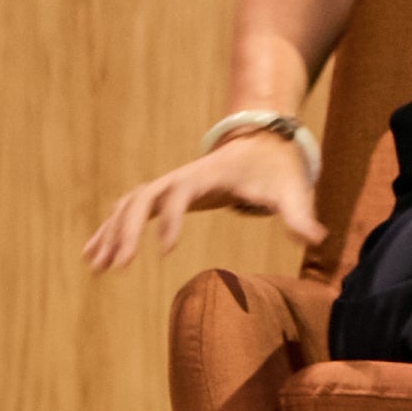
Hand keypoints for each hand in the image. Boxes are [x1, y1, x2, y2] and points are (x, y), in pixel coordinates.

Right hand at [85, 124, 321, 275]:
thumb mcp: (292, 191)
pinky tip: (94, 255)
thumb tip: (316, 239)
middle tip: (118, 266)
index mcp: (207, 175)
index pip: (180, 194)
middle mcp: (181, 177)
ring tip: (97, 267)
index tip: (165, 251)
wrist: (263, 143)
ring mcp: (169, 184)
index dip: (172, 219)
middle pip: (142, 198)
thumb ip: (300, 215)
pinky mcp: (165, 194)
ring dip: (112, 233)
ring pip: (129, 205)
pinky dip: (111, 230)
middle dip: (127, 230)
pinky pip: (129, 210)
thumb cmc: (277, 170)